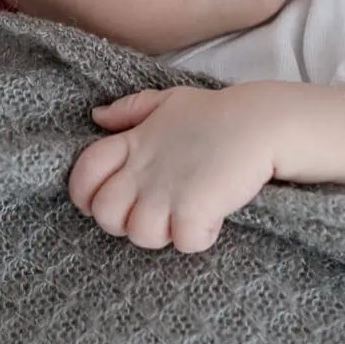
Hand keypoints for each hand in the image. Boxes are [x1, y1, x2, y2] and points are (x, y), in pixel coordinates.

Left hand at [68, 84, 287, 252]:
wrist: (260, 123)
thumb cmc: (215, 113)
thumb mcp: (168, 101)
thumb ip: (130, 110)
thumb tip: (97, 117)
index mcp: (132, 142)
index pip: (84, 172)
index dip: (85, 193)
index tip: (104, 200)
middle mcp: (143, 169)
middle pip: (105, 214)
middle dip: (122, 223)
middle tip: (152, 215)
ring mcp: (167, 190)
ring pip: (140, 235)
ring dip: (162, 235)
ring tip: (183, 218)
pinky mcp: (195, 208)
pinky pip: (182, 242)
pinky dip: (196, 238)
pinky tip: (210, 220)